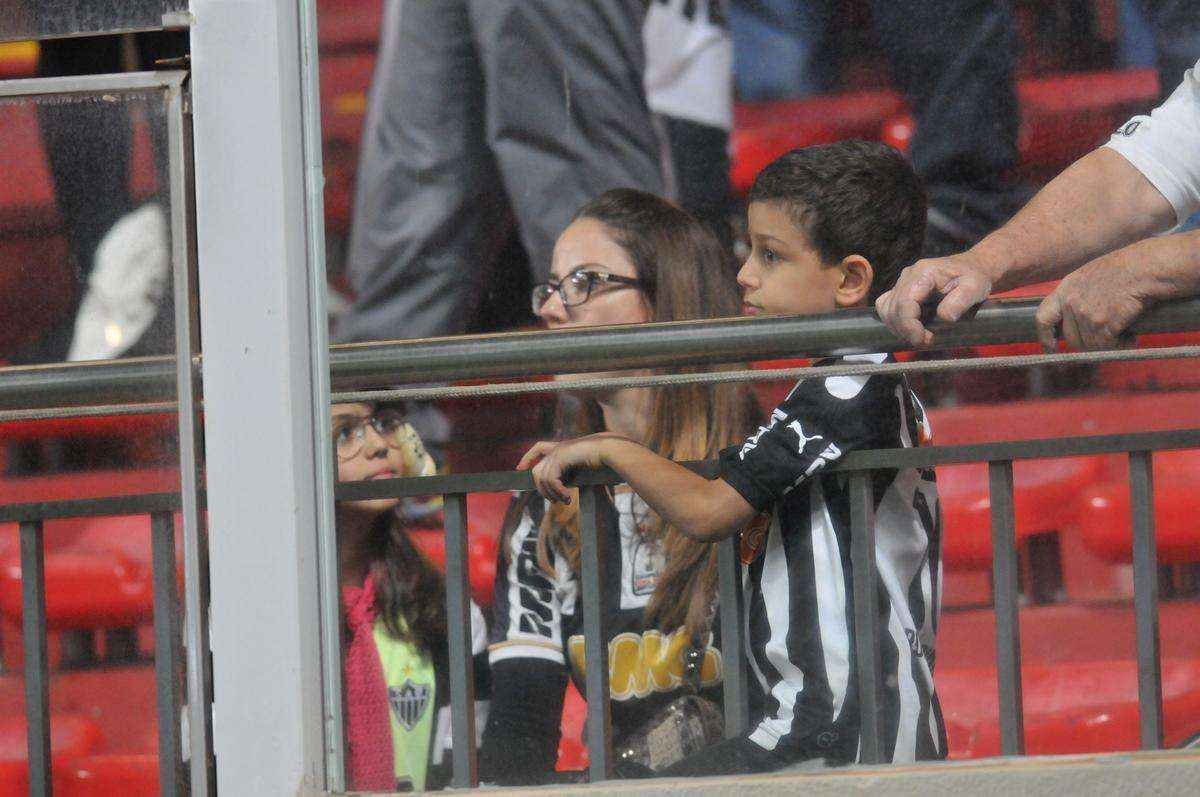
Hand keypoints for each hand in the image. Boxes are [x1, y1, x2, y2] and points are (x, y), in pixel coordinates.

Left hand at [517, 433, 628, 502]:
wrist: (613, 451)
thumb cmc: (605, 461)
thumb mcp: (585, 469)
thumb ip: (573, 475)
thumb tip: (563, 489)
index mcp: (563, 447)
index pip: (538, 447)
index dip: (528, 457)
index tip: (520, 468)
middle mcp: (558, 448)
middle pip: (537, 470)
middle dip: (541, 488)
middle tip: (554, 501)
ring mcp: (559, 451)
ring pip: (543, 478)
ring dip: (552, 494)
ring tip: (564, 501)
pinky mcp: (561, 457)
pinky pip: (551, 479)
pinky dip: (557, 491)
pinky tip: (567, 498)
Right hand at [875, 253, 994, 346]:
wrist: (972, 268)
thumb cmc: (974, 276)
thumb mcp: (975, 287)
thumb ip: (960, 301)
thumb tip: (944, 318)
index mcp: (924, 273)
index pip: (905, 302)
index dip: (909, 325)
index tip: (922, 340)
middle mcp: (908, 276)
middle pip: (892, 309)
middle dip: (906, 330)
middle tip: (927, 341)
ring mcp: (902, 283)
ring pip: (887, 311)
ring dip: (900, 328)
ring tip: (920, 337)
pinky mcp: (901, 292)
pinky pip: (887, 309)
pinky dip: (896, 323)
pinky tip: (911, 330)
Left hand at [1034, 255, 1145, 351]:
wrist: (1146, 266)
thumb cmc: (1126, 268)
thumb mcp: (1089, 276)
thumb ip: (1077, 296)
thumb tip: (1074, 319)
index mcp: (1065, 289)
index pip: (1043, 318)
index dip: (1045, 336)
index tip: (1051, 348)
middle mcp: (1071, 302)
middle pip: (1071, 339)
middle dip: (1089, 343)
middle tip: (1107, 337)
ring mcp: (1086, 313)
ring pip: (1091, 344)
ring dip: (1108, 344)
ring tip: (1124, 333)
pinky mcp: (1103, 323)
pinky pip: (1107, 345)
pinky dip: (1121, 344)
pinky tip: (1131, 336)